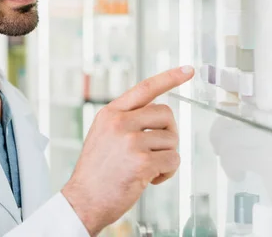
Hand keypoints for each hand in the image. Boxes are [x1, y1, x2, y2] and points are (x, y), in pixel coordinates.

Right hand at [61, 66, 194, 235]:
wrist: (83, 201)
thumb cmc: (96, 172)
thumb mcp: (103, 134)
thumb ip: (126, 120)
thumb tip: (159, 113)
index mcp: (110, 113)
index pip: (145, 88)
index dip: (169, 77)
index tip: (188, 70)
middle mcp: (119, 123)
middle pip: (166, 114)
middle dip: (169, 133)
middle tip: (159, 149)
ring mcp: (130, 141)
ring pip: (172, 140)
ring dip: (166, 157)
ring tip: (148, 168)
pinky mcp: (141, 162)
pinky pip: (173, 160)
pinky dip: (167, 173)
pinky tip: (150, 180)